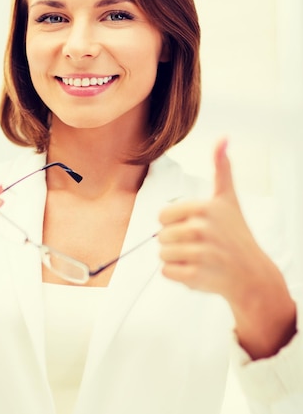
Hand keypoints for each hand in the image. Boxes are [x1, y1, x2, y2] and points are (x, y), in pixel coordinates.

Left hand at [158, 139, 281, 305]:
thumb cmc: (236, 234)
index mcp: (204, 208)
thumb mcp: (229, 199)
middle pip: (161, 236)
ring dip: (176, 259)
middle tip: (198, 245)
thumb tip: (223, 138)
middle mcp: (202, 229)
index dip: (174, 223)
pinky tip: (196, 271)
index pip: (162, 215)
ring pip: (162, 255)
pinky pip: (166, 272)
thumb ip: (221, 168)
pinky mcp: (197, 276)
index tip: (193, 226)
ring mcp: (200, 254)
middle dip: (175, 243)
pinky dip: (177, 275)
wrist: (251, 273)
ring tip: (198, 258)